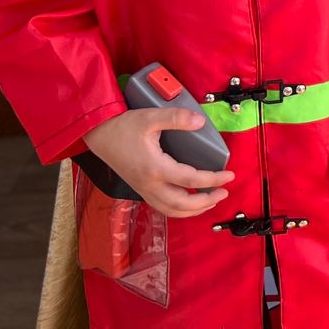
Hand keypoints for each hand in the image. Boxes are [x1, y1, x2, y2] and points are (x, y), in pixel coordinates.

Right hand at [82, 108, 233, 217]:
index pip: (191, 180)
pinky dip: (179, 209)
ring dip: (193, 210)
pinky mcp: (140, 189)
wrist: (98, 135)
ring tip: (211, 201)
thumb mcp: (150, 117)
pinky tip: (188, 202)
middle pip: (183, 204)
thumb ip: (176, 118)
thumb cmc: (122, 127)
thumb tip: (200, 121)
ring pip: (171, 210)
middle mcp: (150, 184)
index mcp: (155, 168)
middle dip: (207, 201)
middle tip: (224, 191)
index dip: (213, 179)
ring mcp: (144, 189)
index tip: (229, 175)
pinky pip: (162, 207)